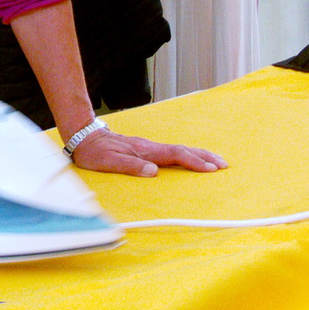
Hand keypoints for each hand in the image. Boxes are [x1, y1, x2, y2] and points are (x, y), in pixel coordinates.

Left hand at [69, 127, 227, 176]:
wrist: (84, 137)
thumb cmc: (94, 152)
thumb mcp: (107, 162)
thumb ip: (130, 166)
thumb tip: (153, 173)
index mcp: (144, 150)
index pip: (174, 155)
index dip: (193, 162)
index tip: (210, 169)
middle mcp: (149, 147)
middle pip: (182, 150)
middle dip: (204, 157)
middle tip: (224, 165)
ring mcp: (148, 147)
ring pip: (178, 150)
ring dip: (198, 155)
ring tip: (215, 162)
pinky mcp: (145, 149)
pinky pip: (171, 152)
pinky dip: (186, 155)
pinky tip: (190, 160)